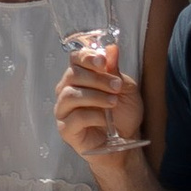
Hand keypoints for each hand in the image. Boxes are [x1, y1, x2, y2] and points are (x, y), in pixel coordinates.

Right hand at [52, 45, 143, 166]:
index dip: (87, 57)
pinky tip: (106, 120)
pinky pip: (74, 117)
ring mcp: (64, 110)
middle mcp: (67, 90)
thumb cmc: (123, 114)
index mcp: (81, 77)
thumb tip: (112, 48)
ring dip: (95, 96)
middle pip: (73, 75)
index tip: (103, 61)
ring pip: (70, 94)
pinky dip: (93, 116)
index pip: (75, 59)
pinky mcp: (65, 128)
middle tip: (116, 87)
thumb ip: (115, 70)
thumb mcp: (126, 89)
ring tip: (113, 102)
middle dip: (97, 79)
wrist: (125, 142)